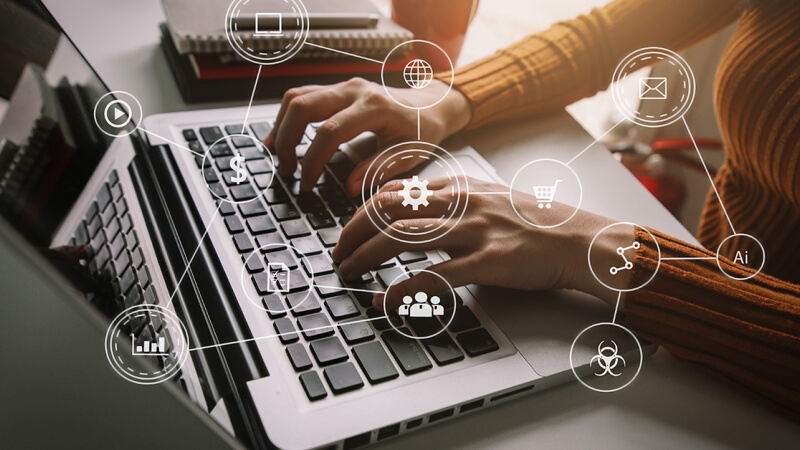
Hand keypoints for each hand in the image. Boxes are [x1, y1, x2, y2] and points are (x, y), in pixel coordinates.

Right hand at [263, 78, 470, 194]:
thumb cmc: (422, 130)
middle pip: (304, 107)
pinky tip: (282, 137)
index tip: (306, 184)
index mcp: (374, 107)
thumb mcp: (408, 154)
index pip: (330, 132)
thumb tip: (348, 186)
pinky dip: (287, 116)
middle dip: (288, 140)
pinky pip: (303, 96)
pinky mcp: (337, 89)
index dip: (312, 160)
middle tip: (287, 170)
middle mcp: (355, 90)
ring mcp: (344, 86)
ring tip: (278, 155)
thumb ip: (378, 169)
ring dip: (282, 126)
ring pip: (297, 97)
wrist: (432, 106)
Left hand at [333, 177, 632, 310]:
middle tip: (338, 255)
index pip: (395, 190)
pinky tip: (384, 301)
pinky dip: (402, 290)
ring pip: (403, 237)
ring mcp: (474, 230)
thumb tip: (411, 212)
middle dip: (353, 232)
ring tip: (349, 273)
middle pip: (389, 209)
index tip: (348, 231)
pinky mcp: (488, 261)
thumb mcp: (488, 198)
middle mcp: (461, 202)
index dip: (362, 211)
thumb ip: (451, 201)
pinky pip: (434, 276)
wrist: (578, 240)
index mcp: (459, 186)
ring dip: (366, 256)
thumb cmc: (533, 222)